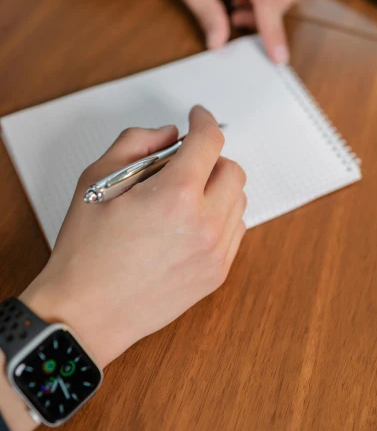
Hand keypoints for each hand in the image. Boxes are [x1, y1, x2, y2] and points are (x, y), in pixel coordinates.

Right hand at [21, 106, 246, 369]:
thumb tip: (170, 135)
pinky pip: (235, 230)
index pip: (209, 141)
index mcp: (176, 195)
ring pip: (238, 200)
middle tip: (181, 163)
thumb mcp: (97, 180)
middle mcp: (205, 223)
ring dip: (216, 188)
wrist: (85, 314)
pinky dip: (219, 217)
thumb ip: (136, 143)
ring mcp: (215, 252)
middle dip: (209, 158)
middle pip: (232, 170)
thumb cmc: (85, 251)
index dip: (203, 121)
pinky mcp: (217, 274)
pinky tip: (188, 223)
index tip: (197, 117)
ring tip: (180, 198)